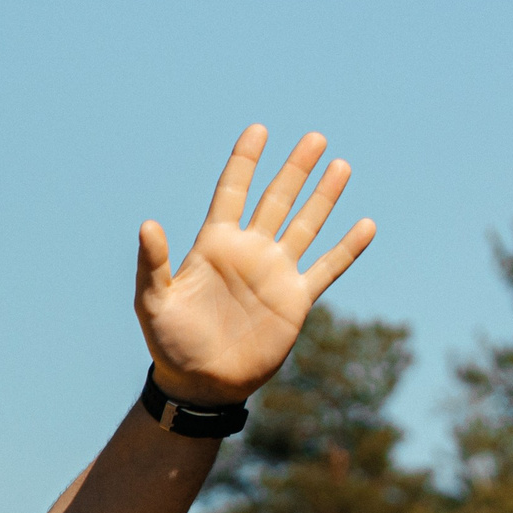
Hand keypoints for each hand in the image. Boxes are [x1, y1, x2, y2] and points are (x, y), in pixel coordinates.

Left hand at [134, 125, 375, 405]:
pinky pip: (326, 268)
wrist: (201, 382)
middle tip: (314, 138)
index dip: (245, 162)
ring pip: (304, 225)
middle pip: (276, 200)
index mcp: (214, 246)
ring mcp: (274, 274)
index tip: (258, 129)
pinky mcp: (295, 300)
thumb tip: (148, 224)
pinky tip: (365, 225)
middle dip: (294, 170)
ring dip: (323, 197)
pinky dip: (346, 248)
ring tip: (340, 165)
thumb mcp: (154, 302)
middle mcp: (248, 253)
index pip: (232, 193)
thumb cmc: (170, 343)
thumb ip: (154, 264)